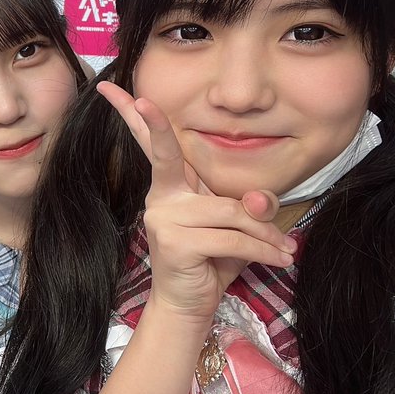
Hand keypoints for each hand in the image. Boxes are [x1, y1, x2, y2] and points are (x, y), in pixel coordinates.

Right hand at [97, 82, 296, 323]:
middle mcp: (161, 197)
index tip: (111, 88)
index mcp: (172, 188)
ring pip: (229, 211)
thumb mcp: (237, 228)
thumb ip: (249, 208)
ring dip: (263, 233)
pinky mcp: (176, 242)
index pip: (153, 147)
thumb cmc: (213, 261)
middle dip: (154, 124)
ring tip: (283, 249)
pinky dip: (261, 249)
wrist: (191, 305)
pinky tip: (279, 258)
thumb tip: (257, 200)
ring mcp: (164, 218)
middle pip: (165, 155)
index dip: (137, 117)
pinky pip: (231, 238)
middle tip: (141, 98)